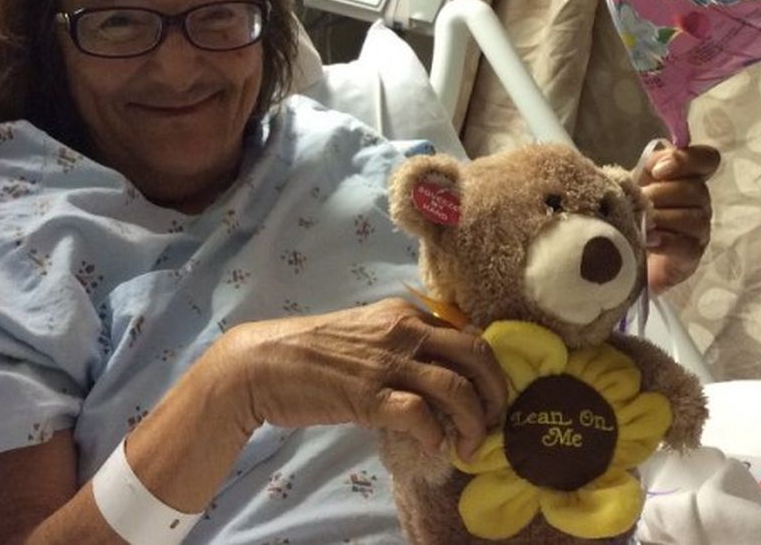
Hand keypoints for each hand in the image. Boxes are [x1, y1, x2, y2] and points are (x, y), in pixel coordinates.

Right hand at [218, 299, 507, 460]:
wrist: (263, 363)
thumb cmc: (313, 353)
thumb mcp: (369, 336)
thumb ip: (403, 347)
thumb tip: (439, 376)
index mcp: (406, 314)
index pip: (468, 336)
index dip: (488, 371)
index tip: (488, 399)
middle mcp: (404, 330)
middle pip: (477, 355)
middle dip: (496, 393)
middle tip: (495, 423)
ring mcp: (388, 362)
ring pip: (457, 388)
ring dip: (475, 423)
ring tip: (471, 446)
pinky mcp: (368, 394)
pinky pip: (420, 414)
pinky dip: (435, 434)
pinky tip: (434, 446)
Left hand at [638, 144, 719, 294]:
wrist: (625, 251)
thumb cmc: (633, 210)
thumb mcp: (636, 181)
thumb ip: (648, 166)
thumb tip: (657, 163)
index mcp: (686, 176)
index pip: (707, 159)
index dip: (686, 161)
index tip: (658, 171)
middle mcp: (699, 200)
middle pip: (695, 189)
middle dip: (661, 194)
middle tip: (638, 201)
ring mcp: (699, 229)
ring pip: (693, 217)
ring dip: (661, 217)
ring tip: (639, 221)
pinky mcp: (692, 255)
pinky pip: (686, 245)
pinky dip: (664, 241)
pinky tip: (647, 239)